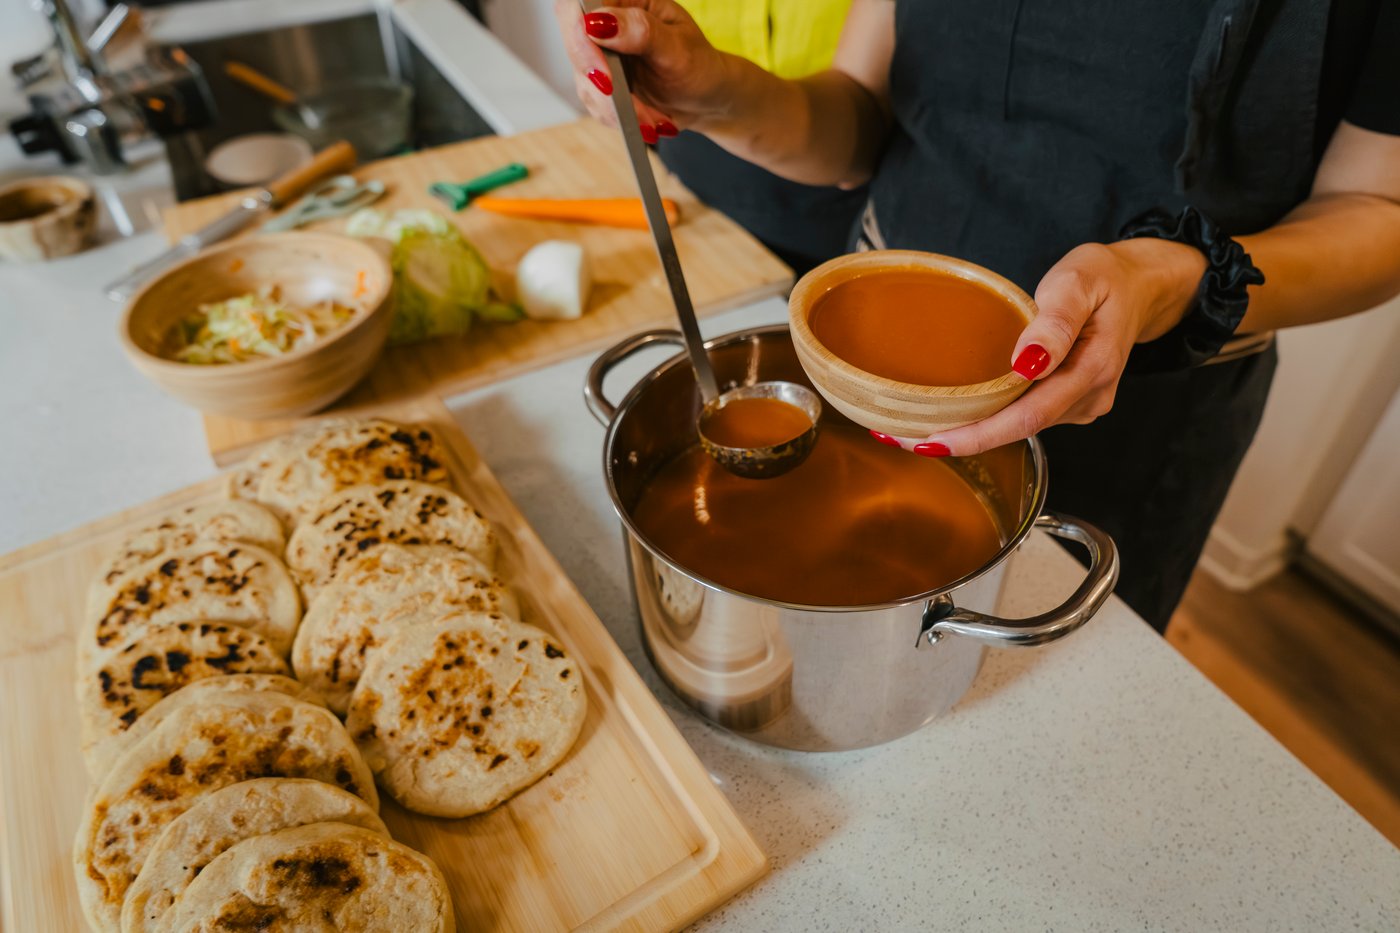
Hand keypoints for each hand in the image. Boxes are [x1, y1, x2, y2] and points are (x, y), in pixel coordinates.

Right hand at [552, 1, 729, 139]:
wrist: (706, 98)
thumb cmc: (699, 65)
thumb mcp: (678, 47)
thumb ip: (641, 32)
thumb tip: (599, 22)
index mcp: (626, 1)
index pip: (580, 7)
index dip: (580, 35)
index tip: (602, 71)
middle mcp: (607, 24)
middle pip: (576, 46)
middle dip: (605, 87)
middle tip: (635, 110)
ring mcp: (600, 54)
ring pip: (585, 83)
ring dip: (620, 110)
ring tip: (654, 120)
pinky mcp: (599, 84)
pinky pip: (596, 105)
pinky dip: (622, 118)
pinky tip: (647, 120)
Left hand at [876, 239, 1207, 456]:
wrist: (1140, 284)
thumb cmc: (1105, 277)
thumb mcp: (1079, 283)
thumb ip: (1055, 322)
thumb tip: (1027, 363)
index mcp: (1091, 370)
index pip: (1028, 416)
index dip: (979, 436)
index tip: (931, 442)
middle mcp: (1088, 398)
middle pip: (1018, 429)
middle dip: (961, 440)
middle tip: (900, 438)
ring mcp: (1081, 404)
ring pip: (1020, 426)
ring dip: (972, 430)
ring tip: (914, 427)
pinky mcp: (1070, 402)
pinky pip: (1025, 415)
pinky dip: (989, 417)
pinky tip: (955, 413)